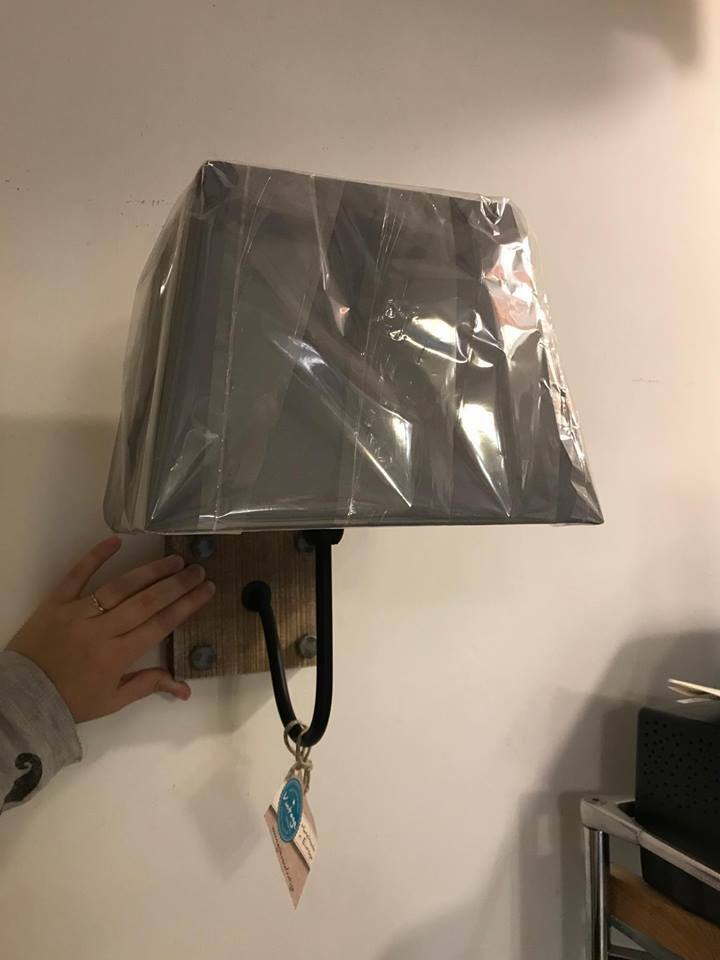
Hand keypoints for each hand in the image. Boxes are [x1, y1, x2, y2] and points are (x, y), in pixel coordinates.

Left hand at [9, 536, 214, 721]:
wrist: (22, 697)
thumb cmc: (70, 700)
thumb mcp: (111, 701)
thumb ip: (147, 686)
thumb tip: (185, 689)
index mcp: (117, 656)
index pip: (160, 625)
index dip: (186, 606)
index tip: (207, 590)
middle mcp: (102, 630)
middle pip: (146, 602)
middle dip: (176, 585)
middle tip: (198, 570)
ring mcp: (79, 612)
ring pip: (120, 587)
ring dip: (150, 571)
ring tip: (174, 560)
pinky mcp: (57, 602)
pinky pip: (77, 575)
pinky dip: (96, 556)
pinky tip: (117, 541)